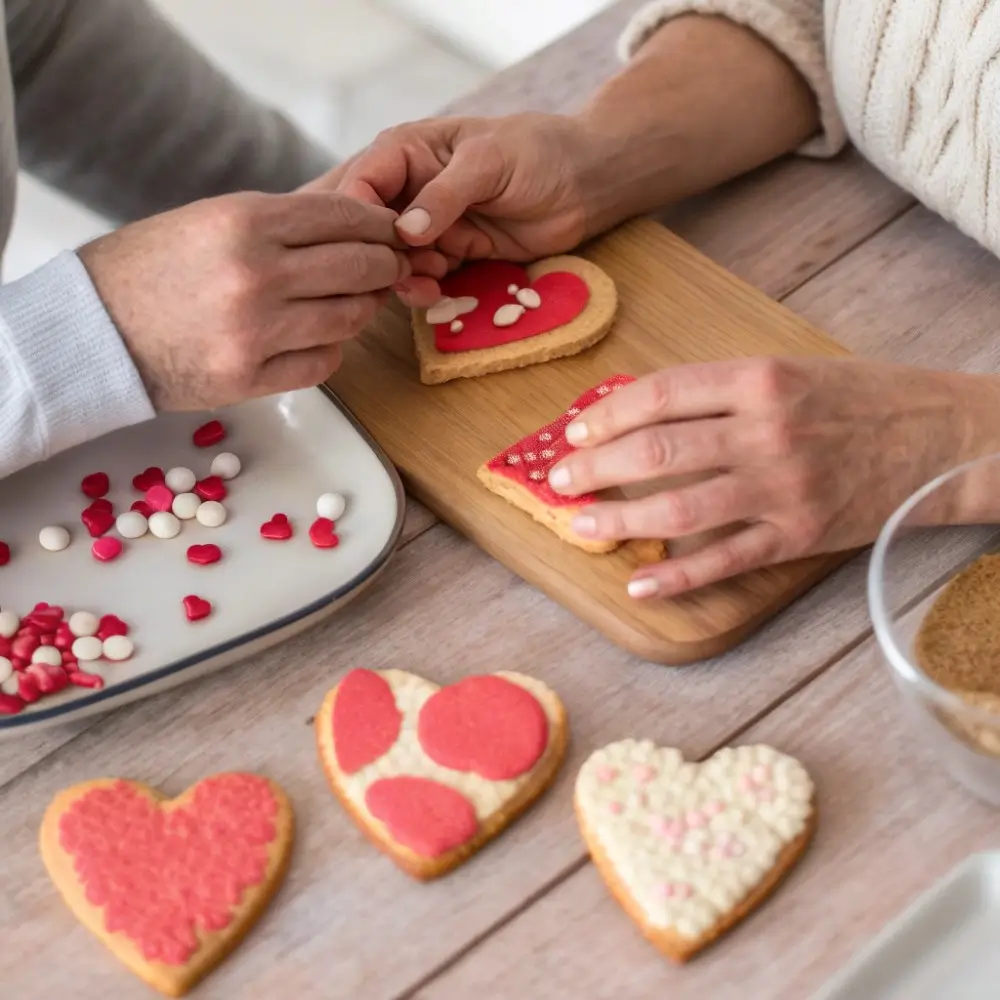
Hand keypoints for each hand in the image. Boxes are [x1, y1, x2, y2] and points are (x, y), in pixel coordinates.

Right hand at [78, 191, 414, 410]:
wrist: (93, 329)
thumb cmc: (151, 268)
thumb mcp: (211, 219)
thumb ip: (283, 223)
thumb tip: (356, 226)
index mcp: (244, 221)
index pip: (343, 217)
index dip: (380, 224)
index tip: (393, 231)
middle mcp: (256, 275)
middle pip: (358, 267)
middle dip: (386, 265)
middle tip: (391, 267)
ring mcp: (255, 332)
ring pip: (348, 318)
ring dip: (364, 308)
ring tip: (360, 300)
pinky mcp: (249, 378)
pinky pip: (323, 362)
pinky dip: (333, 348)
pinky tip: (323, 336)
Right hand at [322, 113, 603, 266]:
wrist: (585, 184)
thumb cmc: (538, 152)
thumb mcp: (488, 161)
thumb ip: (445, 194)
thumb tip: (404, 231)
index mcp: (406, 151)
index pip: (361, 183)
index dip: (358, 218)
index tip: (376, 245)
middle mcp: (411, 188)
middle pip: (371, 229)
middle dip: (381, 255)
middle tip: (404, 271)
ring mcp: (431, 225)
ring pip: (395, 259)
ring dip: (405, 276)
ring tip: (431, 280)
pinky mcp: (453, 254)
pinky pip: (425, 278)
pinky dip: (426, 289)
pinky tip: (438, 293)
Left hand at [546, 358, 997, 596]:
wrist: (944, 438)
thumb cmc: (861, 398)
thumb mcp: (790, 371)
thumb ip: (721, 390)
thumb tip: (642, 413)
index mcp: (760, 379)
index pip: (660, 394)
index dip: (606, 414)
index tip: (574, 430)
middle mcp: (766, 431)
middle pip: (657, 450)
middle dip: (595, 467)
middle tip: (560, 479)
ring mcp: (782, 487)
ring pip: (681, 507)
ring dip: (621, 519)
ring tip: (582, 525)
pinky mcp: (798, 535)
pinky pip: (726, 560)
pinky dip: (677, 576)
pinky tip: (639, 584)